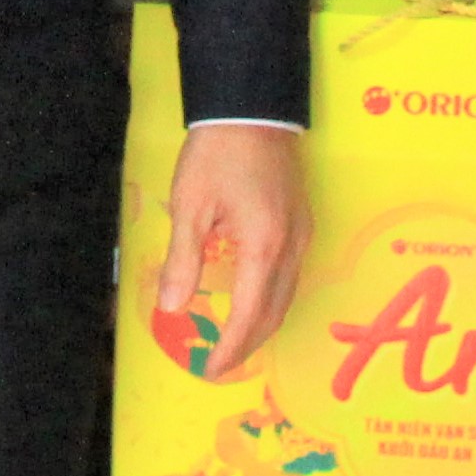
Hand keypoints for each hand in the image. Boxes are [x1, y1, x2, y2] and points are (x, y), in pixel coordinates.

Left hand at [161, 122, 313, 352]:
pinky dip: (272, 300)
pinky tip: (254, 301)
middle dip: (248, 344)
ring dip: (262, 324)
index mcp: (263, 246)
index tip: (210, 370)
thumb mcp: (190, 206)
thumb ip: (183, 260)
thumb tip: (172, 309)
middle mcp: (291, 247)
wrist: (253, 106)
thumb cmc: (217, 152)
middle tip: (220, 364)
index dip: (231, 348)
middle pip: (274, 312)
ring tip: (235, 341)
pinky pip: (291, 275)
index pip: (249, 316)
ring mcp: (302, 234)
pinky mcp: (302, 221)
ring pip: (287, 296)